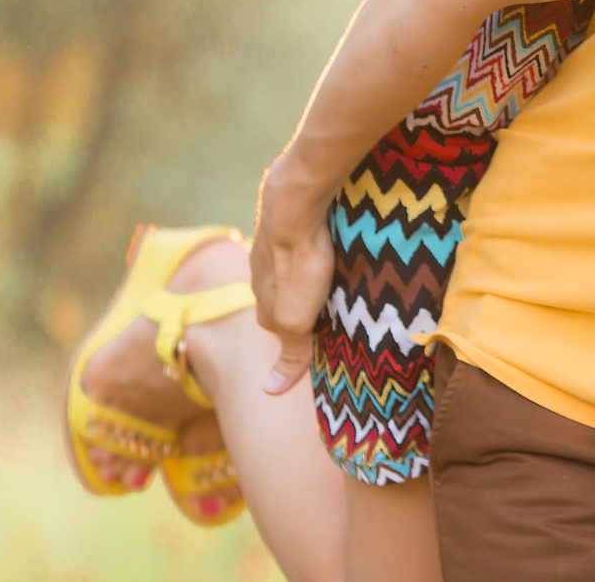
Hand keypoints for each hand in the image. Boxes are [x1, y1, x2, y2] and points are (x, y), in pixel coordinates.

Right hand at [250, 159, 337, 395]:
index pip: (275, 327)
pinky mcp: (285, 218)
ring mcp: (269, 242)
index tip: (322, 334)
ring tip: (336, 274)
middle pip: (281, 295)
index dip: (298, 334)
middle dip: (302, 301)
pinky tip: (333, 242)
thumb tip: (269, 392)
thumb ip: (290, 353)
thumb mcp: (297, 319)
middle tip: (332, 303)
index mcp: (261, 300)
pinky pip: (300, 238)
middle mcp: (258, 272)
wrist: (295, 201)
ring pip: (289, 265)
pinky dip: (313, 244)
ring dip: (308, 272)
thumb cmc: (299, 263)